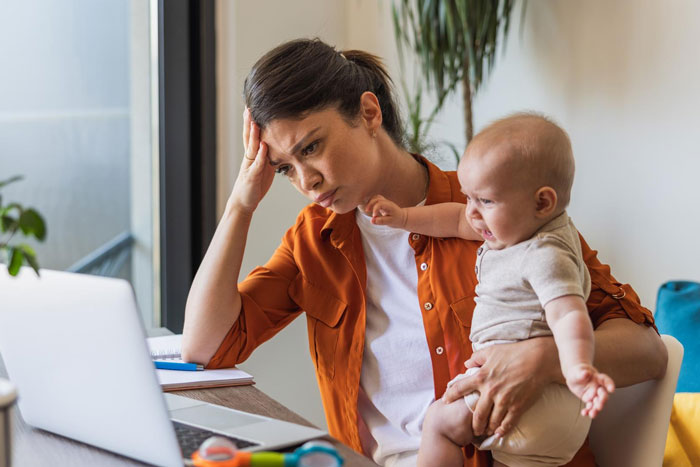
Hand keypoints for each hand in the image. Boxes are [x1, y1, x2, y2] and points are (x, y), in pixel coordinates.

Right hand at [228, 108, 275, 213]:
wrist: (243, 203)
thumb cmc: (254, 185)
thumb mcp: (264, 168)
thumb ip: (268, 157)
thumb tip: (277, 147)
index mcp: (252, 156)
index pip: (252, 136)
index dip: (252, 123)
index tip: (252, 109)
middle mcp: (249, 159)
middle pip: (249, 138)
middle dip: (249, 123)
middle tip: (249, 108)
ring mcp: (249, 167)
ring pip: (251, 148)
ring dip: (254, 135)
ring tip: (255, 122)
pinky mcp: (252, 176)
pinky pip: (257, 164)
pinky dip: (261, 155)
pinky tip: (263, 146)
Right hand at [363, 194, 406, 227]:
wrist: (403, 218)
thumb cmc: (397, 220)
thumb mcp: (390, 222)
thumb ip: (381, 221)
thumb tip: (372, 220)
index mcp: (389, 206)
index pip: (379, 204)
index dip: (375, 209)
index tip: (374, 217)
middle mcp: (387, 202)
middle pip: (376, 198)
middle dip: (370, 204)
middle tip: (367, 211)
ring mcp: (385, 202)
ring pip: (376, 197)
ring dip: (370, 202)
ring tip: (367, 209)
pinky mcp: (383, 204)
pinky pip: (376, 200)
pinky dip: (371, 202)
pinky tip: (370, 208)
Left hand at [442, 338, 557, 437]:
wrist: (538, 359)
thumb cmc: (514, 352)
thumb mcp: (491, 351)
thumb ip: (476, 357)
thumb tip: (467, 363)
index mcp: (481, 376)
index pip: (460, 388)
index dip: (451, 395)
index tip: (445, 400)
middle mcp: (490, 391)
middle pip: (476, 413)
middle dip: (473, 424)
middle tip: (472, 429)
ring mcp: (504, 400)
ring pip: (491, 421)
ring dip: (487, 428)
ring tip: (485, 432)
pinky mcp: (518, 406)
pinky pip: (507, 423)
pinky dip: (502, 430)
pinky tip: (499, 433)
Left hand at [565, 363, 614, 417]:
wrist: (575, 377)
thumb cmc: (578, 372)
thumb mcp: (578, 371)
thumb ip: (582, 373)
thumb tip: (586, 373)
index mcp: (598, 378)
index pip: (606, 380)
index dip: (610, 385)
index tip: (611, 390)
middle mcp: (598, 387)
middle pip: (603, 394)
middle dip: (602, 401)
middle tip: (599, 407)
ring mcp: (594, 395)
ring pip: (597, 403)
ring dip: (596, 409)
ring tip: (592, 414)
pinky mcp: (589, 400)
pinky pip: (590, 406)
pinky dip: (587, 411)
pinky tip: (584, 413)